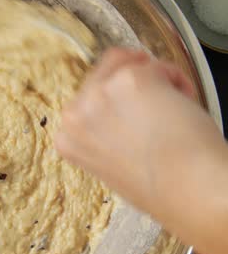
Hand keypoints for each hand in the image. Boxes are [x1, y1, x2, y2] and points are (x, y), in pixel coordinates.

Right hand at [56, 48, 227, 253]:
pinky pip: (158, 65)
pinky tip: (182, 109)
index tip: (134, 116)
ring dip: (155, 80)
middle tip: (157, 114)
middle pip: (104, 73)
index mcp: (67, 138)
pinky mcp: (130, 79)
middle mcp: (74, 113)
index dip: (116, 103)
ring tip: (170, 112)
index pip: (86, 100)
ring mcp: (99, 93)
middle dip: (135, 86)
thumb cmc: (158, 188)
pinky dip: (176, 81)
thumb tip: (120, 109)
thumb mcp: (110, 165)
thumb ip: (103, 134)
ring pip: (130, 62)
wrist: (187, 191)